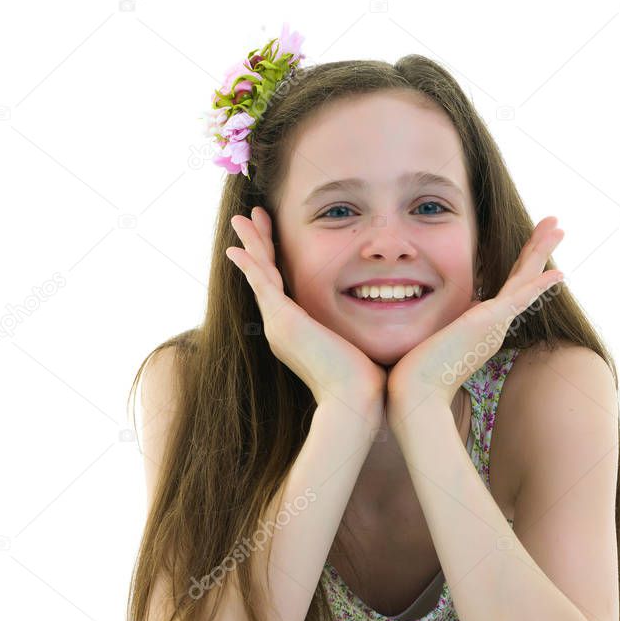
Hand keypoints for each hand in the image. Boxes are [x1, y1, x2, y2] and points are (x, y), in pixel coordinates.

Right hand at [226, 206, 387, 416]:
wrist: (356, 402)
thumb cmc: (366, 382)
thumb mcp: (359, 346)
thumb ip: (359, 331)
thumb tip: (383, 318)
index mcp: (297, 331)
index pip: (282, 285)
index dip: (276, 258)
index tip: (274, 235)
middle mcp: (281, 326)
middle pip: (266, 273)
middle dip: (259, 243)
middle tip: (250, 217)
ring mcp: (279, 324)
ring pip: (260, 273)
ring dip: (251, 243)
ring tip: (240, 219)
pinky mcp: (283, 321)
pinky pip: (261, 284)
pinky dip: (249, 264)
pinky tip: (236, 249)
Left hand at [386, 216, 564, 425]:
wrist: (415, 395)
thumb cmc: (414, 372)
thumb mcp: (429, 338)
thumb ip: (439, 324)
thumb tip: (432, 315)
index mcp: (483, 326)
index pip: (507, 287)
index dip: (521, 264)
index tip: (531, 246)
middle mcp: (495, 324)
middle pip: (522, 278)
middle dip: (537, 249)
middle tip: (556, 225)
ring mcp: (495, 323)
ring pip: (524, 279)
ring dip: (541, 250)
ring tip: (559, 226)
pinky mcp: (489, 322)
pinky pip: (521, 296)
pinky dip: (539, 283)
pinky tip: (558, 271)